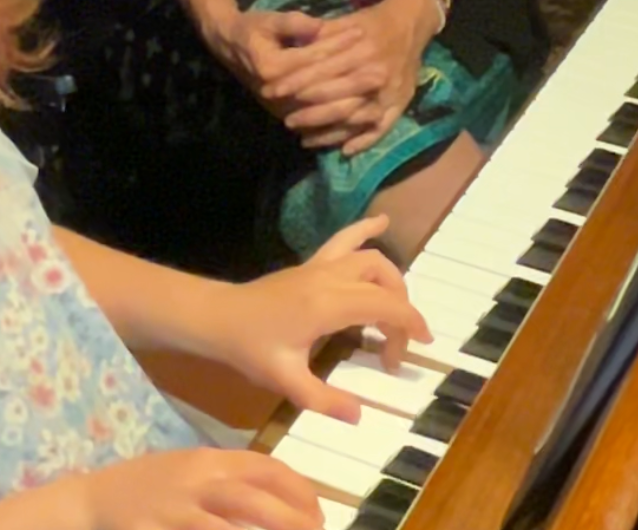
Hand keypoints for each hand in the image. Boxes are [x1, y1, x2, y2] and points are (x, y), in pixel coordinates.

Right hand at [78, 447, 322, 529]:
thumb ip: (225, 480)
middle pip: (252, 495)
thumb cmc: (144, 486)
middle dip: (290, 515)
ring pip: (226, 526)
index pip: (264, 466)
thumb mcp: (186, 470)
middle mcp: (194, 481)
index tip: (316, 511)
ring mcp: (175, 510)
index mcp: (206, 460)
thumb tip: (273, 496)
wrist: (90, 500)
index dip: (297, 489)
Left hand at [196, 216, 430, 423]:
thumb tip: (358, 416)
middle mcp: (330, 278)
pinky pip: (344, 240)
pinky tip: (382, 221)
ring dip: (391, 280)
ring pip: (370, 259)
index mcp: (328, 305)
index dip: (409, 325)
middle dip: (400, 312)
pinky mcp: (311, 265)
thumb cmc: (250, 348)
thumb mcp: (286, 380)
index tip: (421, 346)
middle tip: (393, 348)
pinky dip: (365, 230)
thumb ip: (324, 400)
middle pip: (383, 283)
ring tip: (398, 308)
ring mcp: (320, 267)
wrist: (217, 318)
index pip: (385, 306)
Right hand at [202, 8, 365, 121]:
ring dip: (350, 108)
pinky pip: (317, 125)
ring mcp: (281, 107)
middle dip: (354, 82)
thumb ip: (294, 24)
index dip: (339, 46)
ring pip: (322, 115)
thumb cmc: (251, 28)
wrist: (228, 46)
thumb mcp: (269, 20)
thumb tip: (321, 27)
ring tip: (378, 97)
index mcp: (272, 68)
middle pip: (322, 92)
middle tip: (383, 72)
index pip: (313, 60)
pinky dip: (340, 124)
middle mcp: (276, 94)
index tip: (363, 35)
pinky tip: (361, 118)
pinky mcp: (286, 113)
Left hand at [267, 0, 437, 155]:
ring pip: (355, 119)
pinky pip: (381, 128)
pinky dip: (364, 141)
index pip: (321, 72)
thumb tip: (291, 48)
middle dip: (308, 114)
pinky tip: (343, 150)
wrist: (411, 22)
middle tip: (286, 122)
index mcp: (360, 51)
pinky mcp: (401, 103)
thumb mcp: (343, 20)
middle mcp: (376, 74)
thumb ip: (319, 35)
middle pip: (337, 100)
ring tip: (305, 139)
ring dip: (329, 133)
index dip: (294, 83)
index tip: (273, 93)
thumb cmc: (371, 22)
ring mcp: (390, 92)